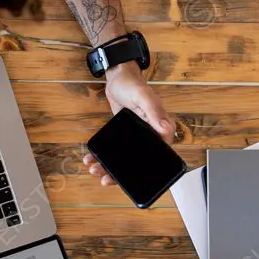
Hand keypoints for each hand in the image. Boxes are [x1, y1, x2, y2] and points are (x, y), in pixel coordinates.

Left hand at [83, 61, 174, 185]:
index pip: (158, 157)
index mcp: (161, 130)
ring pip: (125, 159)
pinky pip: (116, 150)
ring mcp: (136, 137)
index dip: (145, 171)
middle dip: (121, 174)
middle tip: (105, 178)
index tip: (130, 180)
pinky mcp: (124, 135)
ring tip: (95, 170)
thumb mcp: (143, 97)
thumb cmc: (133, 84)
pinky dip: (104, 157)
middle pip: (138, 162)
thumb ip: (154, 112)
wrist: (117, 78)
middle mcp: (151, 135)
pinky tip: (92, 159)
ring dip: (110, 168)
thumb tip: (167, 129)